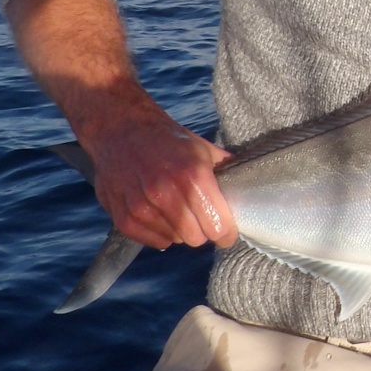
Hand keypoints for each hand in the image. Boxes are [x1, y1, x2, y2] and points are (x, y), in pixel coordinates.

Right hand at [83, 111, 236, 250]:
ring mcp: (142, 207)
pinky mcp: (124, 217)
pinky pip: (154, 241)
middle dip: (203, 231)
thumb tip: (249, 187)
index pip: (218, 227)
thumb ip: (226, 170)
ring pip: (176, 240)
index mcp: (193, 176)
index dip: (226, 232)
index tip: (226, 232)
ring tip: (177, 209)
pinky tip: (161, 214)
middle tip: (201, 218)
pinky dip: (161, 233)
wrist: (121, 129)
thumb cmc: (167, 140)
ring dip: (180, 230)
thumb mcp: (203, 148)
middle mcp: (166, 193)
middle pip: (197, 238)